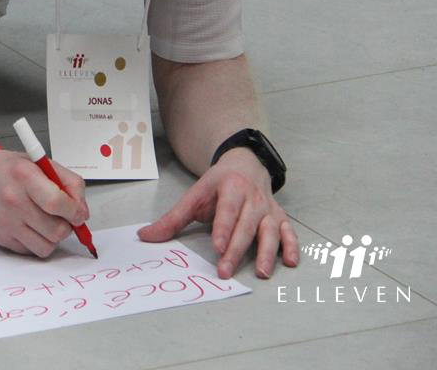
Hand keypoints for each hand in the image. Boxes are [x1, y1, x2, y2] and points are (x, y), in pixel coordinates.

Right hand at [0, 149, 88, 257]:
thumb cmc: (9, 169)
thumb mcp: (42, 163)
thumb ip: (69, 183)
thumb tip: (82, 212)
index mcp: (25, 176)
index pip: (58, 203)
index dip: (76, 212)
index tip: (79, 214)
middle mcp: (14, 201)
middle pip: (56, 230)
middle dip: (67, 226)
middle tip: (62, 217)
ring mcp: (6, 222)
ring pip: (46, 247)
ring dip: (52, 237)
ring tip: (46, 223)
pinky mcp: (0, 238)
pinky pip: (30, 251)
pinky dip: (36, 242)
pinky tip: (30, 226)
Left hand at [137, 148, 298, 278]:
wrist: (244, 164)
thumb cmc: (216, 185)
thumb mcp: (193, 195)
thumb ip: (172, 218)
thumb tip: (145, 237)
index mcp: (230, 188)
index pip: (226, 210)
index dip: (222, 228)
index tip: (216, 247)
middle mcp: (252, 198)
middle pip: (246, 225)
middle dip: (236, 249)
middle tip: (225, 270)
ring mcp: (268, 208)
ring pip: (270, 231)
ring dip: (266, 252)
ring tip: (261, 273)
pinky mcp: (280, 217)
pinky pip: (288, 232)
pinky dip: (292, 246)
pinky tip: (289, 262)